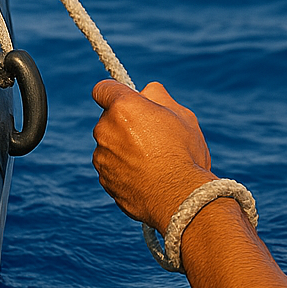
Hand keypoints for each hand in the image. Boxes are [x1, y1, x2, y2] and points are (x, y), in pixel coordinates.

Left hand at [91, 80, 214, 229]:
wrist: (179, 198)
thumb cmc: (184, 154)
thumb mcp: (183, 116)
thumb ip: (160, 97)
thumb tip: (147, 90)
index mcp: (124, 107)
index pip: (103, 89)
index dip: (115, 93)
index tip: (127, 101)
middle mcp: (105, 129)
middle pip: (109, 119)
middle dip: (126, 123)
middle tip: (154, 136)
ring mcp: (102, 157)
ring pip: (110, 145)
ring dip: (124, 148)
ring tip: (154, 161)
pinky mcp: (104, 179)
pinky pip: (112, 168)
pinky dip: (124, 170)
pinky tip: (148, 177)